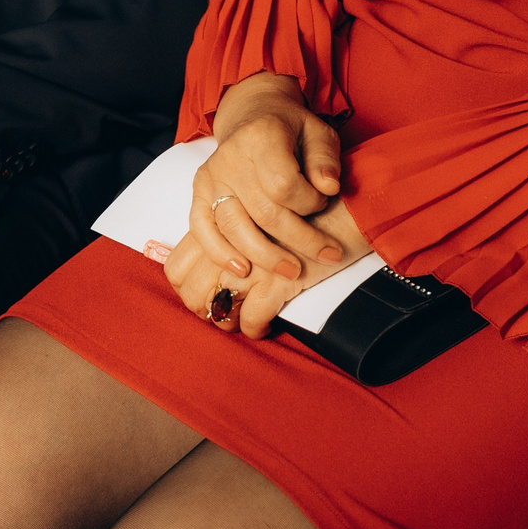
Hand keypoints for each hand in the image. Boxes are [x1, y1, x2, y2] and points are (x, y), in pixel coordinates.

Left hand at [163, 197, 371, 339]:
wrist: (350, 200)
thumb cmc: (308, 202)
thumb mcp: (261, 203)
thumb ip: (232, 227)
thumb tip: (213, 265)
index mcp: (217, 218)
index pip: (176, 266)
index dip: (187, 287)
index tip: (208, 293)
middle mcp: (227, 240)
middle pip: (190, 292)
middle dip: (205, 310)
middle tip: (225, 312)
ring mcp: (251, 260)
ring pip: (218, 308)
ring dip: (228, 322)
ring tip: (243, 321)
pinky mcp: (278, 278)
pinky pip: (253, 317)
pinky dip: (257, 327)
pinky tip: (266, 325)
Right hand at [191, 72, 347, 282]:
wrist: (252, 117)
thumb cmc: (290, 130)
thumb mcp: (318, 133)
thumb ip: (325, 159)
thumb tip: (329, 188)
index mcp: (262, 136)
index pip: (284, 184)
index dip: (309, 202)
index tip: (323, 202)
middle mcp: (230, 157)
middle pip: (263, 212)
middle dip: (299, 239)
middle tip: (327, 254)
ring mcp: (211, 176)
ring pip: (234, 227)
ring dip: (266, 256)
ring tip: (292, 271)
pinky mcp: (199, 193)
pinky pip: (201, 229)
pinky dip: (219, 253)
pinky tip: (243, 270)